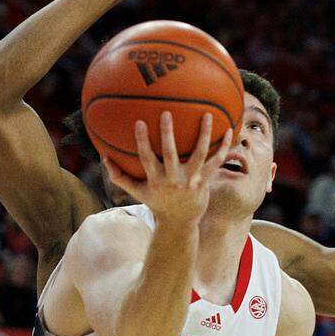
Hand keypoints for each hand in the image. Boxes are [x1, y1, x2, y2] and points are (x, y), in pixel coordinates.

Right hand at [104, 113, 232, 227]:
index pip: (146, 158)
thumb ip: (120, 176)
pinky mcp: (205, 181)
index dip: (142, 141)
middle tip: (166, 113)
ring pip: (199, 154)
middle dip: (167, 134)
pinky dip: (223, 147)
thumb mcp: (137, 192)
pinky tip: (229, 131)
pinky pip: (216, 162)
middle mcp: (173, 179)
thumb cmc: (157, 202)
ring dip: (204, 134)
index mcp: (156, 180)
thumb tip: (104, 159)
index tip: (139, 122)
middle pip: (170, 154)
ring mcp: (191, 180)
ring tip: (207, 115)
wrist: (180, 222)